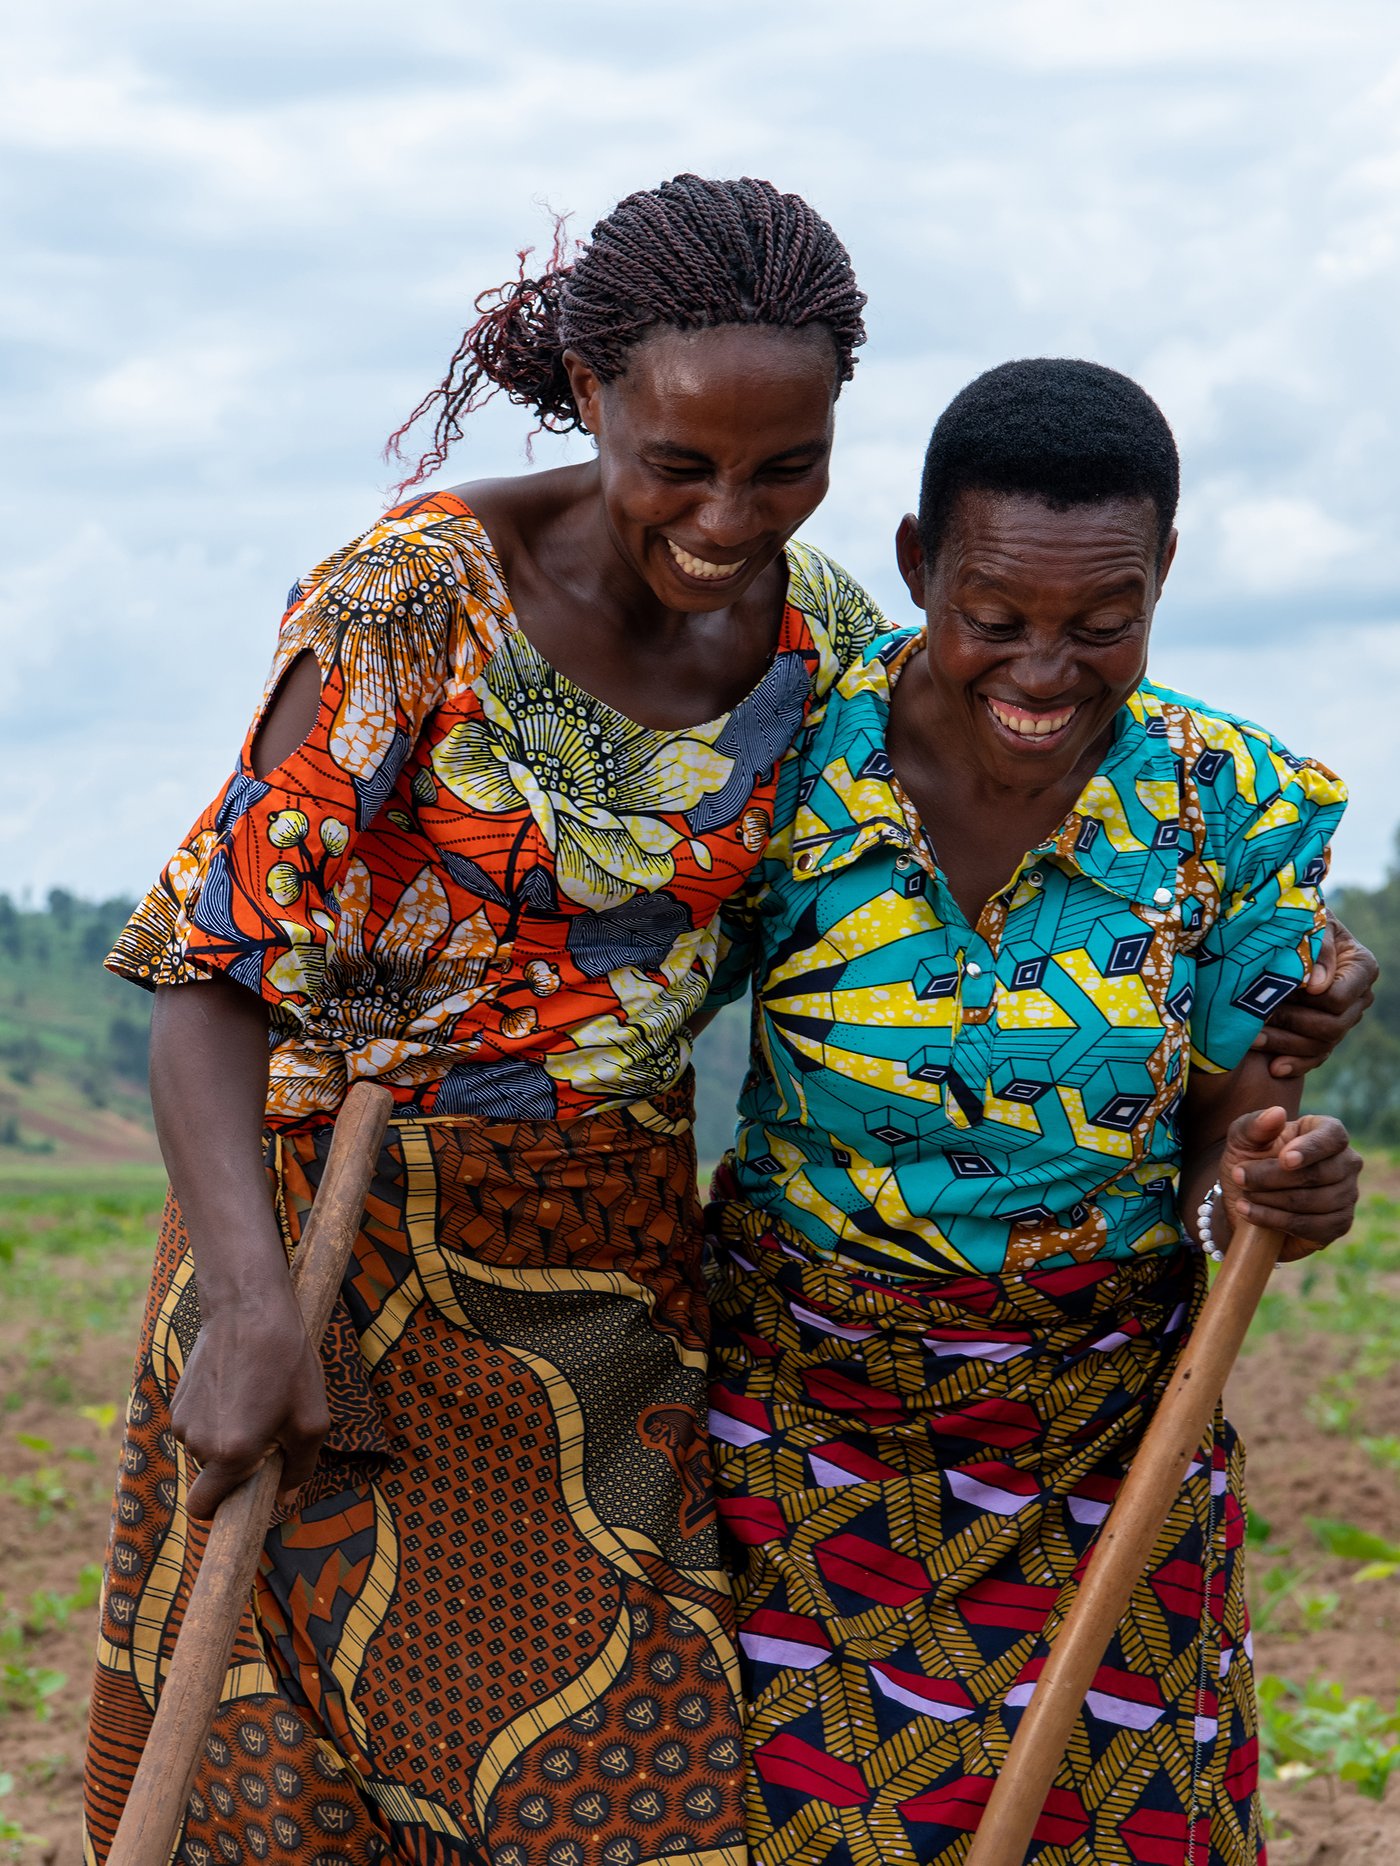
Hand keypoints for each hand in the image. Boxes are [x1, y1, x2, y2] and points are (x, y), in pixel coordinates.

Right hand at [171, 1286, 329, 1519]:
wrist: (249, 1309)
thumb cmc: (288, 1363)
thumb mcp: (312, 1420)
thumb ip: (300, 1468)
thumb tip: (286, 1499)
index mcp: (231, 1454)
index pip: (204, 1509)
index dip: (223, 1510)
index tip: (244, 1499)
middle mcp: (198, 1442)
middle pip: (214, 1476)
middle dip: (238, 1464)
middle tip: (270, 1430)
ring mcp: (182, 1420)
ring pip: (206, 1447)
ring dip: (228, 1436)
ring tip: (257, 1398)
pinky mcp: (178, 1398)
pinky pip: (198, 1422)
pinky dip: (217, 1415)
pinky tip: (239, 1384)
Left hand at [1218, 1105, 1361, 1261]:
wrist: (1244, 1198)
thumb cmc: (1249, 1159)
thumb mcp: (1242, 1139)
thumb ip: (1255, 1125)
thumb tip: (1277, 1113)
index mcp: (1326, 1131)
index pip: (1332, 1136)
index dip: (1310, 1149)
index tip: (1284, 1159)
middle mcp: (1346, 1161)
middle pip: (1319, 1173)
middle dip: (1272, 1178)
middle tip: (1240, 1177)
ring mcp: (1347, 1194)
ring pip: (1314, 1201)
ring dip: (1271, 1200)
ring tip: (1244, 1195)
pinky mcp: (1338, 1224)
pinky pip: (1311, 1226)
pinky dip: (1276, 1220)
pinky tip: (1251, 1213)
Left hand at [1250, 912, 1377, 1077]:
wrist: (1284, 932)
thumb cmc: (1296, 921)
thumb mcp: (1308, 922)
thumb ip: (1317, 948)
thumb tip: (1317, 985)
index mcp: (1361, 967)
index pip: (1340, 997)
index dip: (1312, 1001)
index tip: (1282, 993)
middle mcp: (1360, 996)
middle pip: (1333, 1026)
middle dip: (1292, 1024)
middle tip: (1256, 1020)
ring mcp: (1344, 1018)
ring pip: (1322, 1044)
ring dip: (1285, 1044)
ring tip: (1252, 1039)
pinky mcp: (1326, 1034)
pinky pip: (1317, 1057)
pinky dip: (1296, 1063)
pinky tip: (1274, 1067)